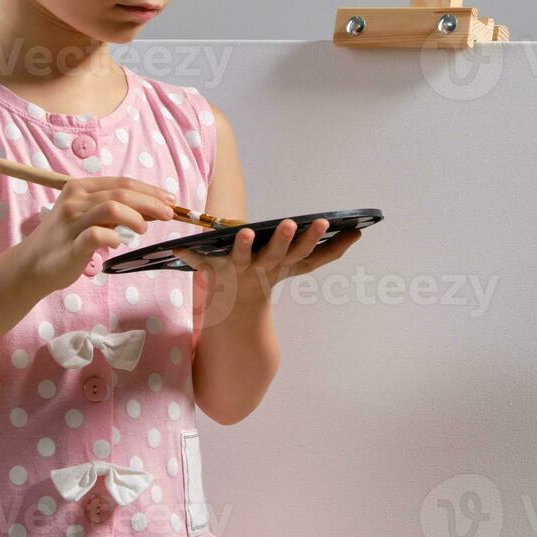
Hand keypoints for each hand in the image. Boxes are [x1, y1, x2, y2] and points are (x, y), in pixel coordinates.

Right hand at [8, 176, 175, 295]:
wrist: (30, 266)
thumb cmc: (64, 240)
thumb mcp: (87, 217)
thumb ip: (114, 210)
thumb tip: (152, 207)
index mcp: (80, 188)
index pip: (122, 182)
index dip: (149, 190)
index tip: (169, 200)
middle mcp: (75, 200)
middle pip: (121, 193)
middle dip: (151, 202)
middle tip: (168, 214)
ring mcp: (71, 222)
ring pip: (112, 208)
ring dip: (136, 218)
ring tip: (143, 229)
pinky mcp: (71, 245)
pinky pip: (98, 235)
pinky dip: (115, 238)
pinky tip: (118, 243)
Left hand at [176, 218, 363, 307]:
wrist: (236, 314)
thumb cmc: (267, 275)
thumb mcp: (298, 265)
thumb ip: (328, 251)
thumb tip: (358, 234)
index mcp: (283, 264)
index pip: (304, 253)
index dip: (315, 240)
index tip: (326, 221)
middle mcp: (263, 269)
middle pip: (277, 253)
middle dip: (284, 239)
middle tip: (293, 223)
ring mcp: (238, 271)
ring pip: (241, 257)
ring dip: (242, 245)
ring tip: (244, 231)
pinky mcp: (214, 273)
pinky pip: (200, 263)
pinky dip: (189, 256)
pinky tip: (179, 247)